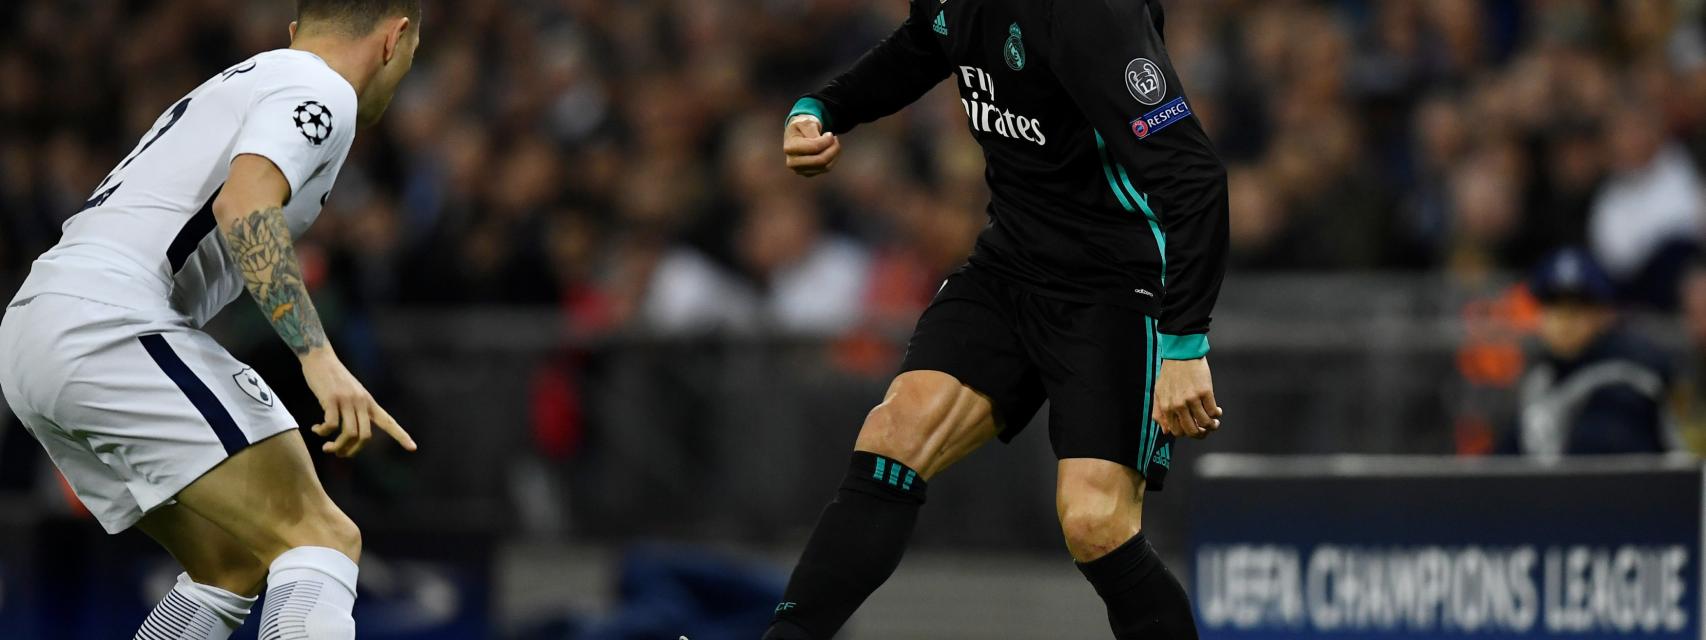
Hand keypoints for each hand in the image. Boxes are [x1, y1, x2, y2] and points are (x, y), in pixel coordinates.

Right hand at [300, 349, 416, 456]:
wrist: (320, 357)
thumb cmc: (334, 379)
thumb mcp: (352, 393)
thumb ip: (356, 410)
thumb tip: (352, 434)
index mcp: (369, 402)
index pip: (389, 421)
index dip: (401, 436)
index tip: (413, 448)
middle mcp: (361, 402)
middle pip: (365, 437)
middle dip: (352, 451)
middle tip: (339, 454)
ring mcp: (347, 400)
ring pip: (349, 434)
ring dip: (337, 447)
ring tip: (326, 447)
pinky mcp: (331, 398)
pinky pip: (331, 424)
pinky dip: (323, 432)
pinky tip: (315, 429)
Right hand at [783, 115, 840, 176]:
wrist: (796, 135)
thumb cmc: (802, 126)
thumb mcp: (806, 122)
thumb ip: (813, 130)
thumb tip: (823, 142)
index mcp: (790, 147)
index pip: (814, 148)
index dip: (827, 140)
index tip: (830, 134)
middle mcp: (792, 162)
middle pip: (820, 161)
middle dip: (833, 149)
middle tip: (835, 138)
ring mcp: (800, 170)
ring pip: (825, 166)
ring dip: (834, 153)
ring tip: (834, 142)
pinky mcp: (808, 174)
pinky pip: (826, 169)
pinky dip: (833, 159)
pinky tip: (830, 149)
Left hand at [1152, 357, 1221, 439]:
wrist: (1181, 354)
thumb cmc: (1170, 373)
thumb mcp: (1158, 393)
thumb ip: (1159, 413)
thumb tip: (1166, 431)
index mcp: (1166, 407)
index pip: (1177, 432)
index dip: (1186, 433)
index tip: (1192, 428)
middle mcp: (1178, 405)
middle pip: (1192, 431)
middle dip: (1201, 434)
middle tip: (1205, 429)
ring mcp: (1192, 399)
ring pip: (1205, 423)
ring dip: (1212, 426)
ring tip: (1214, 421)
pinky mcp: (1205, 392)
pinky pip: (1213, 411)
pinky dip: (1217, 414)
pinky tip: (1218, 411)